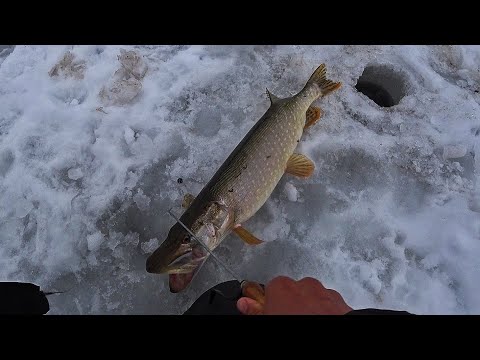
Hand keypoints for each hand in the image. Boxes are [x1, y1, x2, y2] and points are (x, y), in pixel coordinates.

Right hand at [237, 276, 352, 314]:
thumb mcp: (267, 317)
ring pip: (314, 299)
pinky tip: (322, 321)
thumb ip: (255, 310)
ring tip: (306, 322)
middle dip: (292, 306)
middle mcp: (304, 284)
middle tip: (289, 318)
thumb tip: (244, 304)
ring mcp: (325, 292)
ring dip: (310, 310)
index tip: (271, 313)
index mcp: (281, 287)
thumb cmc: (293, 320)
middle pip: (293, 293)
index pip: (271, 290)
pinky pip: (331, 306)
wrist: (330, 329)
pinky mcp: (342, 303)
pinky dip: (327, 313)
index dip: (272, 305)